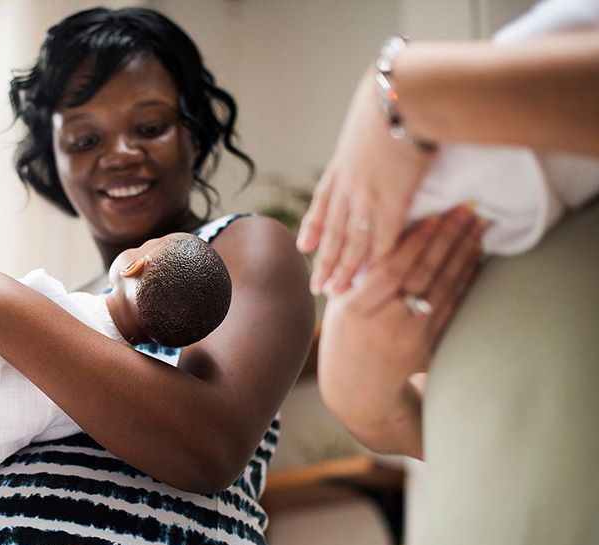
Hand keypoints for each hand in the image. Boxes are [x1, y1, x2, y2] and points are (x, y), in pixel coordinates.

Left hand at [298, 69, 436, 295]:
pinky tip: (372, 275)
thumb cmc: (395, 94)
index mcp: (343, 163)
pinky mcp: (392, 200)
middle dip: (324, 260)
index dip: (314, 226)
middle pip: (332, 230)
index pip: (322, 202)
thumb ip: (370, 132)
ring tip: (336, 291)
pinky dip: (377, 258)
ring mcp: (367, 194)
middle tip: (316, 286)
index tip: (303, 246)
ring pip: (352, 241)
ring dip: (344, 268)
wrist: (403, 93)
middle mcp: (349, 184)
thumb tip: (377, 128)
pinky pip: (382, 237)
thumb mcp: (371, 113)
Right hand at [318, 206, 483, 453]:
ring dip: (462, 253)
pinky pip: (452, 306)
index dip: (413, 243)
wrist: (357, 387)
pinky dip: (465, 278)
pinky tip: (475, 257)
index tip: (431, 215)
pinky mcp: (429, 345)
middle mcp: (384, 323)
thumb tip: (382, 228)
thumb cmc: (344, 334)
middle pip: (421, 275)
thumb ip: (358, 273)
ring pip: (442, 288)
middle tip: (465, 210)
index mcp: (355, 310)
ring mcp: (410, 336)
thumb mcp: (339, 304)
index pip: (389, 270)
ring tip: (476, 226)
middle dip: (446, 239)